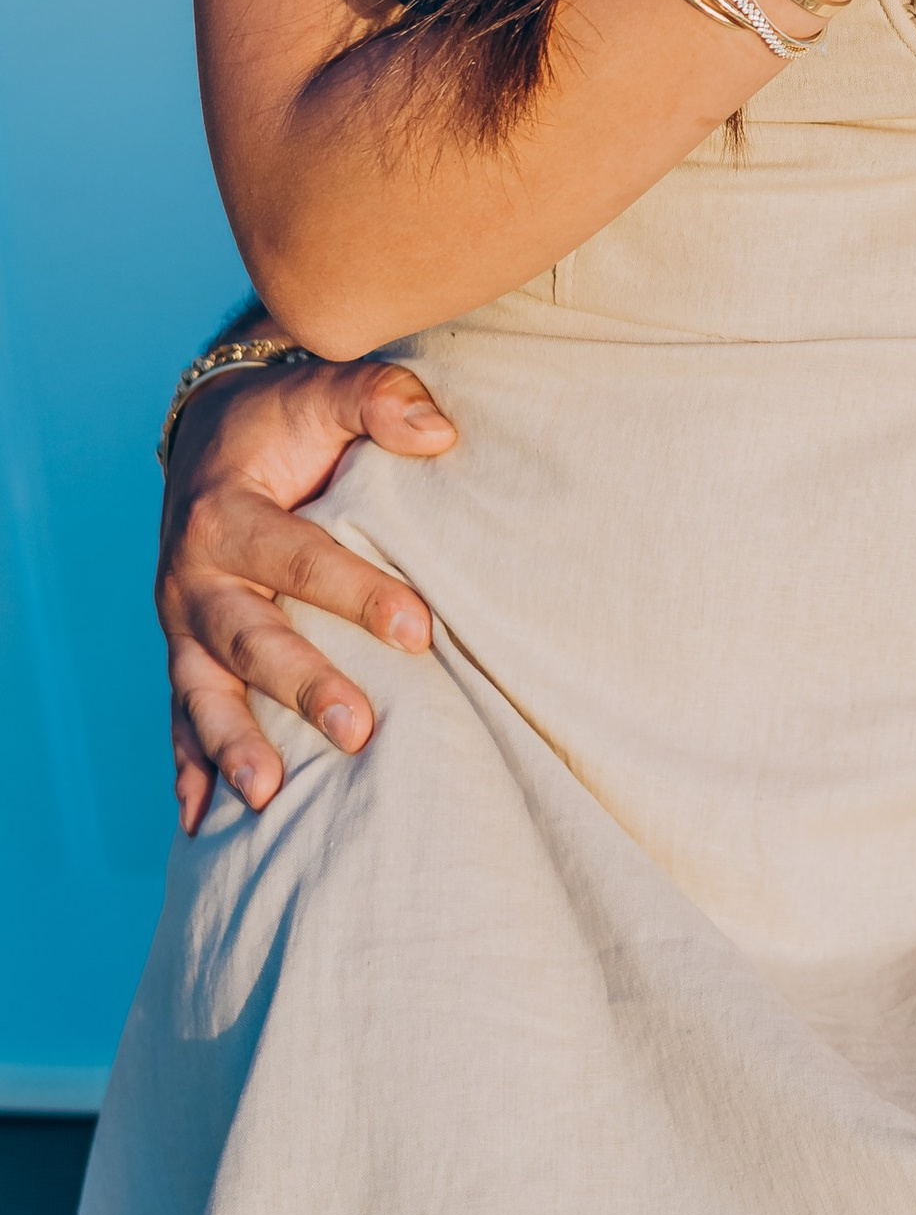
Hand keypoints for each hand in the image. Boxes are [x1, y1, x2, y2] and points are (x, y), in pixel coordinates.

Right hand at [160, 353, 455, 829]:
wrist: (207, 436)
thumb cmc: (281, 421)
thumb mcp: (323, 392)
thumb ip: (377, 400)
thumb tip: (438, 432)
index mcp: (227, 515)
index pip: (300, 559)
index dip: (359, 594)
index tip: (419, 630)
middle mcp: (193, 576)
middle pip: (248, 638)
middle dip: (301, 687)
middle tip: (357, 731)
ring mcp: (181, 624)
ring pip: (201, 692)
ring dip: (232, 745)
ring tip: (266, 797)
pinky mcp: (183, 651)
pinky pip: (178, 716)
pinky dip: (188, 768)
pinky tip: (199, 822)